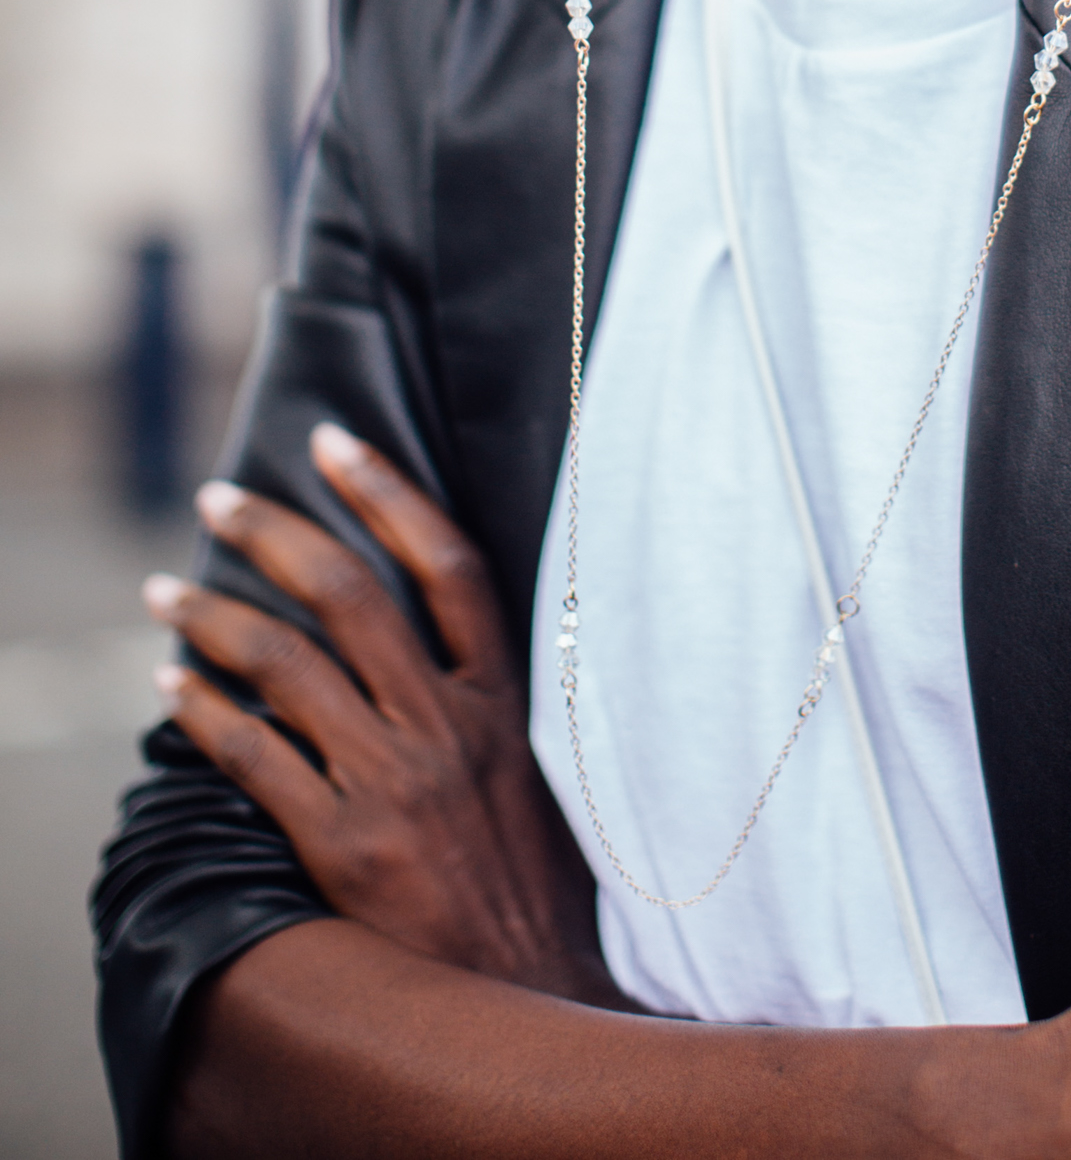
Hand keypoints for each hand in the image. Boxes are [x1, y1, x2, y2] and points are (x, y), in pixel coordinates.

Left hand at [143, 425, 620, 1008]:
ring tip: (163, 593)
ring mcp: (392, 783)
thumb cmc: (535, 883)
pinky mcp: (342, 845)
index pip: (445, 564)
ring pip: (285, 665)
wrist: (531, 997)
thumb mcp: (538, 767)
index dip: (387, 493)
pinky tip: (172, 692)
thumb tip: (427, 630)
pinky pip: (254, 756)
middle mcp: (447, 725)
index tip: (334, 441)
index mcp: (503, 697)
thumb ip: (486, 698)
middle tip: (220, 497)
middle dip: (273, 533)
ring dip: (211, 618)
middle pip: (348, 595)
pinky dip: (204, 714)